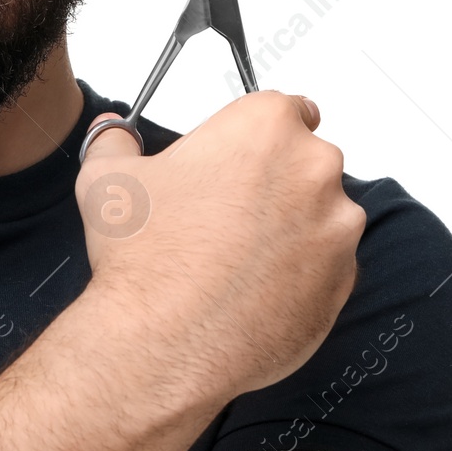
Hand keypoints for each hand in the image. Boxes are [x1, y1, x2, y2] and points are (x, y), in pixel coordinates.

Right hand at [75, 91, 361, 401]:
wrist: (167, 341)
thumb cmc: (147, 257)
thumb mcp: (107, 178)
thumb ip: (114, 141)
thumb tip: (111, 133)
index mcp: (265, 126)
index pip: (285, 108)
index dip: (257, 135)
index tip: (238, 158)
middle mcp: (313, 168)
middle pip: (303, 162)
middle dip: (272, 183)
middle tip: (224, 214)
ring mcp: (337, 226)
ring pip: (320, 215)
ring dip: (289, 228)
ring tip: (234, 257)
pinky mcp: (344, 280)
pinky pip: (326, 265)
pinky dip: (299, 273)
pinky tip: (251, 287)